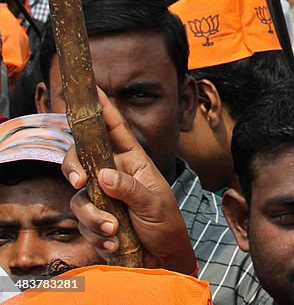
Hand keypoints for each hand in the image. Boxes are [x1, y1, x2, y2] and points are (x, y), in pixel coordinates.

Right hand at [62, 90, 195, 274]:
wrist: (163, 256)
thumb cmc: (165, 223)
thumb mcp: (154, 202)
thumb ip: (130, 189)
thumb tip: (103, 176)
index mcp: (132, 161)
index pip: (115, 131)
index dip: (103, 110)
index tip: (93, 91)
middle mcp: (113, 175)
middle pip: (80, 159)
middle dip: (73, 168)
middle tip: (80, 183)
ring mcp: (102, 198)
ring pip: (79, 197)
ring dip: (94, 216)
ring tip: (115, 228)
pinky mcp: (95, 220)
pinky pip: (83, 223)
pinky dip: (97, 234)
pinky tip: (115, 241)